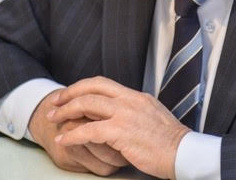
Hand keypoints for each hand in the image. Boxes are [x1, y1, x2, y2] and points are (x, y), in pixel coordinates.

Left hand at [47, 76, 190, 179]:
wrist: (183, 152)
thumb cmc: (170, 142)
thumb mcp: (151, 117)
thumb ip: (134, 112)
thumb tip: (117, 114)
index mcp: (136, 96)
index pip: (103, 83)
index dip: (82, 87)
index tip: (68, 94)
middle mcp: (129, 100)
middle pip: (91, 88)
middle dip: (69, 94)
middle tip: (54, 103)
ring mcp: (125, 114)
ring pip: (87, 104)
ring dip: (66, 111)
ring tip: (52, 119)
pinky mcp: (121, 131)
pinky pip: (89, 130)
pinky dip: (73, 135)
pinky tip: (64, 140)